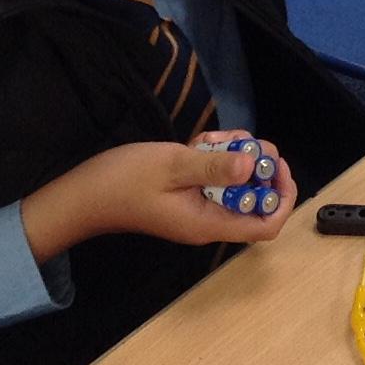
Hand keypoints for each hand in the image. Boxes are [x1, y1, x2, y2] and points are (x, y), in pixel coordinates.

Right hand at [21, 131, 296, 260]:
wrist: (82, 195)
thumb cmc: (123, 181)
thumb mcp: (172, 165)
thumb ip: (213, 167)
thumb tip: (251, 167)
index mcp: (209, 223)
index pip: (265, 226)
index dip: (282, 197)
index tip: (276, 165)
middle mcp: (208, 222)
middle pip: (255, 202)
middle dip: (258, 169)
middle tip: (245, 143)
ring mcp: (196, 210)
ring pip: (235, 187)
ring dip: (235, 159)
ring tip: (218, 138)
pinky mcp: (186, 198)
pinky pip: (214, 181)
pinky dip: (215, 160)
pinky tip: (202, 142)